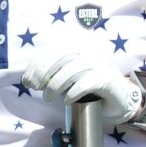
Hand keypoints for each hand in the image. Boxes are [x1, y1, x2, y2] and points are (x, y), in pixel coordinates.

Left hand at [21, 44, 145, 124]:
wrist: (118, 96)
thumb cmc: (87, 85)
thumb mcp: (67, 75)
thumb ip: (50, 72)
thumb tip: (28, 78)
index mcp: (77, 46)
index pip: (52, 49)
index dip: (36, 65)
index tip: (27, 81)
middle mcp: (88, 50)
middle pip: (60, 56)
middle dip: (42, 73)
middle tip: (36, 89)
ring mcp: (98, 63)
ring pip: (71, 70)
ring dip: (55, 86)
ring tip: (49, 98)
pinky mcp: (106, 78)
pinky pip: (84, 84)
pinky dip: (72, 93)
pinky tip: (67, 100)